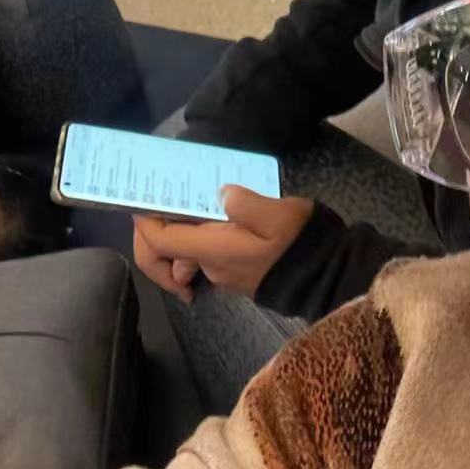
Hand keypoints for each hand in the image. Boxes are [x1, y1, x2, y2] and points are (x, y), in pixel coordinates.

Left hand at [134, 189, 314, 301]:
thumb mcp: (277, 214)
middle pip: (168, 252)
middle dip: (158, 229)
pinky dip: (203, 238)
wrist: (327, 275)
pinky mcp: (236, 273)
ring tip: (195, 200)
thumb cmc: (299, 242)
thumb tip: (221, 193)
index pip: (162, 241)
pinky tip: (219, 216)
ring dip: (185, 229)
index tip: (142, 197)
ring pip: (188, 253)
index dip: (145, 221)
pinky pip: (207, 255)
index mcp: (213, 250)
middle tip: (161, 200)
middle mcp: (211, 266)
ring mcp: (223, 274)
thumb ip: (245, 203)